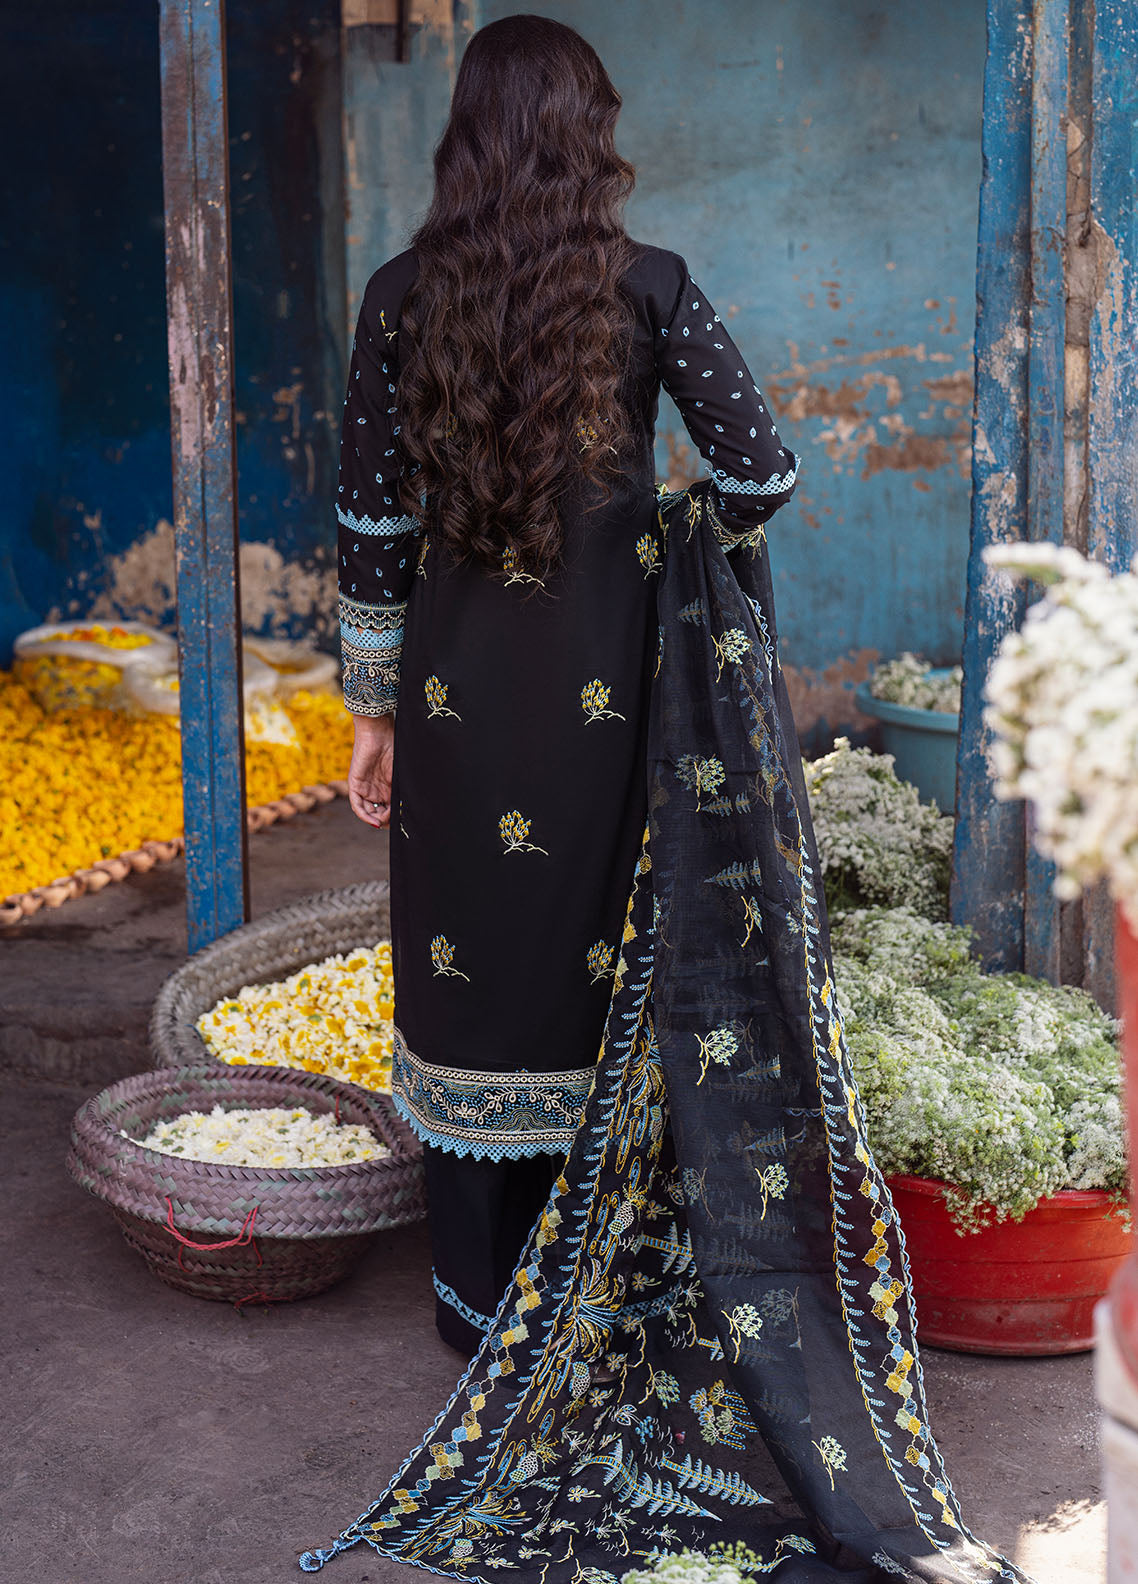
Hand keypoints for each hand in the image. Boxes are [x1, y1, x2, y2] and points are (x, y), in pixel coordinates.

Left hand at [347, 712, 394, 827]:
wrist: (379, 732)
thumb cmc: (394, 748)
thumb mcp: (401, 774)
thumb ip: (402, 792)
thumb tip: (407, 811)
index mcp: (388, 787)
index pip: (389, 809)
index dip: (395, 818)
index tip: (403, 821)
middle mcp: (376, 790)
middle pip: (379, 813)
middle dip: (386, 821)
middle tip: (394, 823)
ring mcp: (365, 788)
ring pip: (368, 811)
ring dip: (376, 820)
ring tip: (385, 821)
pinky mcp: (355, 784)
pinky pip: (357, 805)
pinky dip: (364, 815)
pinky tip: (373, 821)